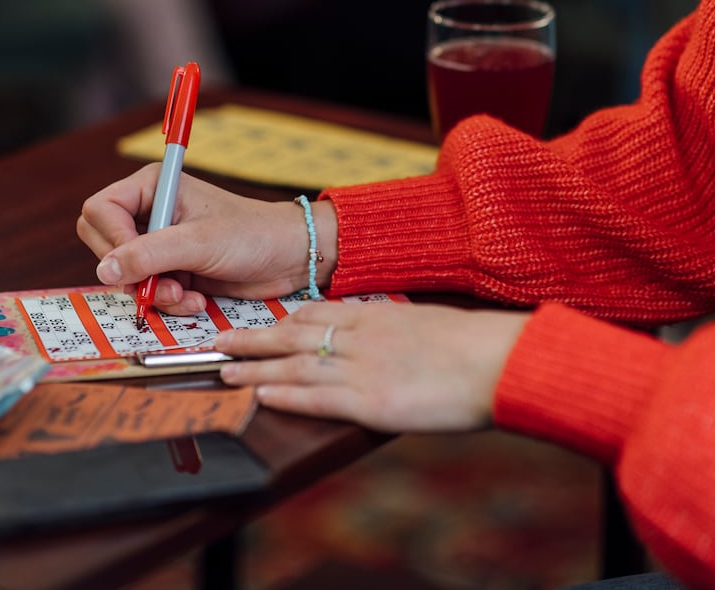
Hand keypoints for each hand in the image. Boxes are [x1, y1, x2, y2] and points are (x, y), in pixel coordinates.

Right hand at [78, 167, 336, 313]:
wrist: (289, 259)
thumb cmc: (252, 235)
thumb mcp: (199, 242)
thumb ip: (149, 255)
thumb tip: (104, 270)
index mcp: (153, 187)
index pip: (100, 211)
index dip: (111, 240)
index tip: (133, 262)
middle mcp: (151, 213)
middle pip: (104, 245)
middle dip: (131, 272)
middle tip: (160, 283)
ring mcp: (161, 245)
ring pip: (126, 276)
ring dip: (154, 293)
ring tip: (185, 295)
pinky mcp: (173, 271)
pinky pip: (149, 293)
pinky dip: (168, 303)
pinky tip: (196, 302)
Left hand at [215, 302, 529, 432]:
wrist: (496, 360)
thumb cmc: (474, 346)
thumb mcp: (428, 325)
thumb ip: (398, 333)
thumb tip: (387, 344)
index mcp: (375, 315)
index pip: (315, 313)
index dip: (280, 321)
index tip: (259, 324)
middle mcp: (360, 337)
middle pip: (292, 334)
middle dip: (252, 340)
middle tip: (218, 343)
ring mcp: (361, 368)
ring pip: (293, 366)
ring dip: (254, 369)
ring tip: (224, 372)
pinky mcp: (369, 401)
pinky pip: (316, 397)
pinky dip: (285, 395)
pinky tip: (261, 395)